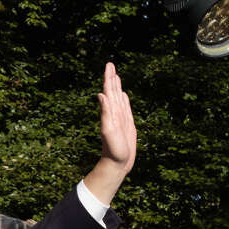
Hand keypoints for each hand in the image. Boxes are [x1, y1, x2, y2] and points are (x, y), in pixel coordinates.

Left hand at [82, 62, 136, 204]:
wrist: (117, 163)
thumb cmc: (113, 149)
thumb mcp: (108, 130)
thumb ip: (105, 112)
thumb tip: (101, 94)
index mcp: (110, 112)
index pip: (108, 91)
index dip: (108, 78)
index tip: (109, 65)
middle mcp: (114, 113)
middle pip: (113, 91)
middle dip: (111, 78)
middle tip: (110, 64)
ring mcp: (120, 118)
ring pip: (119, 98)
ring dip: (117, 86)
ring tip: (116, 76)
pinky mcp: (127, 124)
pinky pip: (125, 108)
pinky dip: (124, 99)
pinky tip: (123, 95)